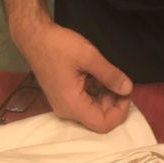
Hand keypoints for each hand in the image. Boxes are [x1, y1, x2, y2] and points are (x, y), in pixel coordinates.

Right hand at [15, 18, 132, 132]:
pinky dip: (95, 91)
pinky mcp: (63, 95)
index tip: (127, 90)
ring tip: (109, 74)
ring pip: (92, 109)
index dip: (120, 111)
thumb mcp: (89, 57)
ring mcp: (64, 104)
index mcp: (73, 105)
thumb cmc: (60, 46)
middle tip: (120, 79)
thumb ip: (110, 75)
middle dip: (114, 102)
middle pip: (98, 118)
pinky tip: (98, 74)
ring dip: (105, 95)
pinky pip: (84, 101)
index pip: (103, 124)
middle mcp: (67, 111)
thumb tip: (128, 89)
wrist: (35, 38)